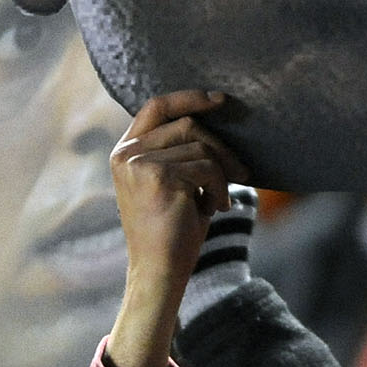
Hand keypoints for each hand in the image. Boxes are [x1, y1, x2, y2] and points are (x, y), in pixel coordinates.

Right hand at [108, 92, 244, 366]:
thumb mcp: (172, 182)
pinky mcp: (158, 176)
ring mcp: (139, 163)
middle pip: (189, 125)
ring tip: (217, 201)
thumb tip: (214, 119)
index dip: (189, 97)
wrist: (159, 270)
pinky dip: (219, 188)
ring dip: (221, 175)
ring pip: (202, 148)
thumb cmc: (172, 229)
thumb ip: (179, 150)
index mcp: (125, 151)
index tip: (220, 99)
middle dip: (221, 148)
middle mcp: (126, 153)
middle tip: (241, 173)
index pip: (157, 106)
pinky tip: (212, 210)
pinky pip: (208, 168)